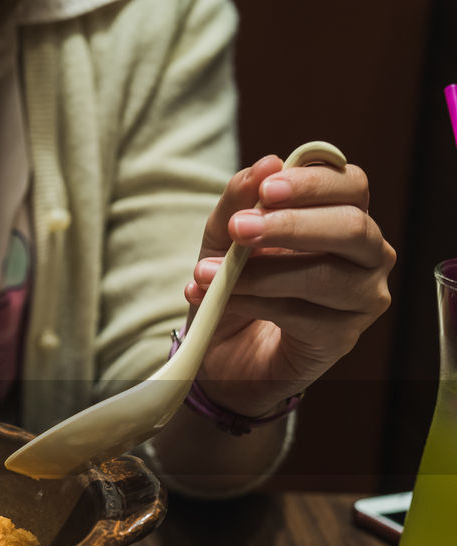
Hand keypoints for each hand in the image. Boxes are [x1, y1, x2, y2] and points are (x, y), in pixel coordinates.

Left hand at [186, 154, 394, 416]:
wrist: (226, 351)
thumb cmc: (237, 284)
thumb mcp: (223, 238)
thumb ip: (239, 201)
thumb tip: (265, 163)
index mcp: (345, 216)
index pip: (351, 185)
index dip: (313, 183)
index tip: (267, 187)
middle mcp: (367, 254)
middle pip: (352, 227)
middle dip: (292, 225)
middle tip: (240, 229)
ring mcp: (363, 297)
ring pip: (325, 275)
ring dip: (260, 273)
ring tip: (209, 274)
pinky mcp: (343, 337)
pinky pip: (302, 315)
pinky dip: (254, 304)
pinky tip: (221, 301)